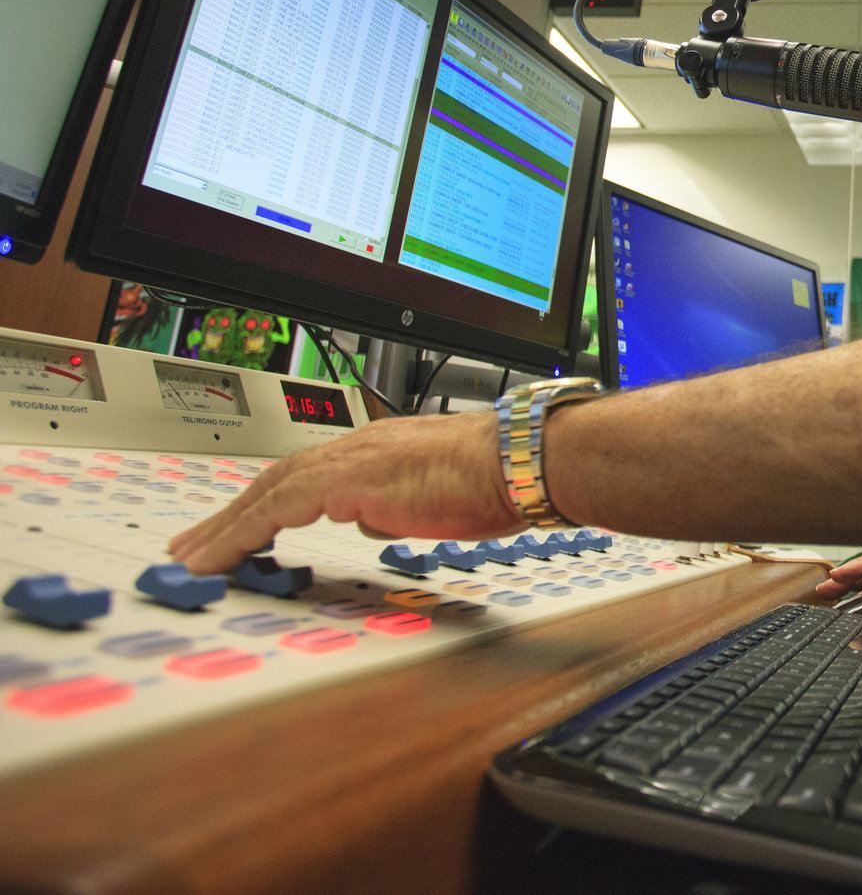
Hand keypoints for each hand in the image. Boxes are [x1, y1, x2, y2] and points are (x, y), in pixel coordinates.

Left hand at [167, 412, 521, 573]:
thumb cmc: (501, 478)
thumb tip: (375, 522)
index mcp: (378, 451)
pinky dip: (245, 531)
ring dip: (227, 525)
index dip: (268, 502)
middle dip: (232, 514)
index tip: (243, 529)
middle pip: (277, 478)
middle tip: (196, 545)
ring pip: (269, 490)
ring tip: (195, 555)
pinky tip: (224, 554)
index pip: (308, 476)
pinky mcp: (350, 479)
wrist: (523, 461)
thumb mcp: (436, 499)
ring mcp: (353, 460)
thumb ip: (395, 507)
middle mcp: (358, 447)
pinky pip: (278, 507)